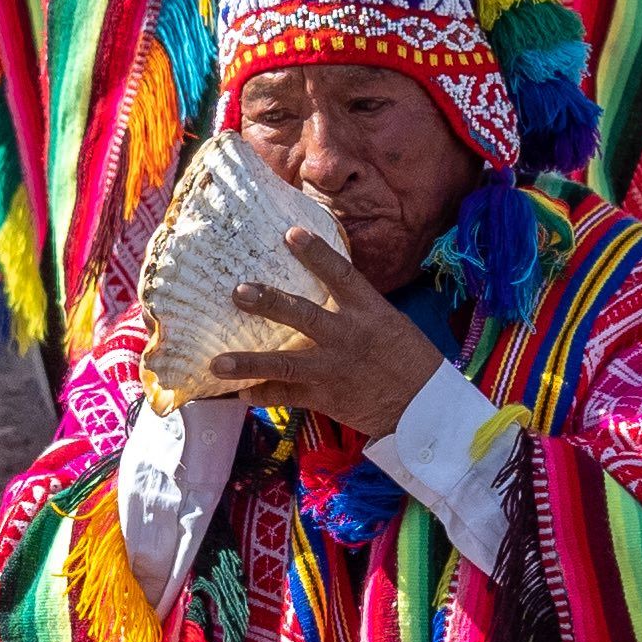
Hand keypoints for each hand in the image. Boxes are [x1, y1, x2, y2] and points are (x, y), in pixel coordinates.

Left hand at [220, 226, 441, 439]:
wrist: (424, 408)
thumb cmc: (407, 359)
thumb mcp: (389, 323)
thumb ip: (354, 307)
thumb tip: (320, 286)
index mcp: (369, 311)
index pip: (341, 274)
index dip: (316, 253)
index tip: (291, 233)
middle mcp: (349, 336)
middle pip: (302, 315)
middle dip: (268, 302)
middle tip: (237, 291)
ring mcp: (335, 369)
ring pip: (285, 363)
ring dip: (248, 363)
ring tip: (216, 363)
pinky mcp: (327, 398)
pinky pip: (287, 396)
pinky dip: (262, 394)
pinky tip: (238, 393)